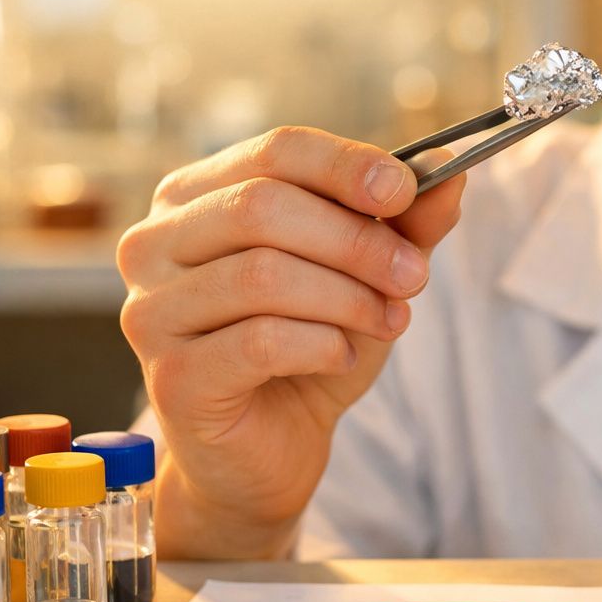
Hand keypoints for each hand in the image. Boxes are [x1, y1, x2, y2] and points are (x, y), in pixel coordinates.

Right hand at [116, 126, 465, 556]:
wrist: (267, 450)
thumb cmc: (305, 348)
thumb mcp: (366, 276)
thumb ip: (404, 223)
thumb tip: (450, 169)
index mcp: (196, 197)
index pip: (273, 151)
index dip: (346, 165)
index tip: (405, 191)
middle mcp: (155, 244)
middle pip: (262, 207)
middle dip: (356, 241)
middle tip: (413, 274)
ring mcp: (151, 311)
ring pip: (262, 275)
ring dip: (346, 298)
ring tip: (389, 320)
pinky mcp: (170, 378)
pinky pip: (259, 342)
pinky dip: (320, 345)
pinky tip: (342, 357)